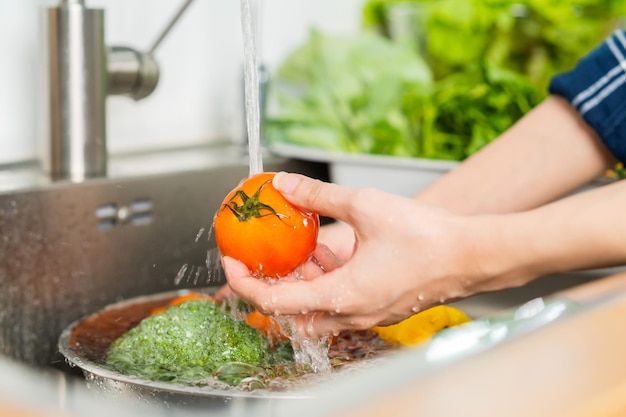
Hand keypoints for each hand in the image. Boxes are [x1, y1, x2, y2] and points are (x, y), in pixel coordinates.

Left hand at [222, 173, 487, 336]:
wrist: (474, 254)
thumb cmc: (428, 237)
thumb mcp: (365, 205)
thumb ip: (320, 197)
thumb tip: (286, 185)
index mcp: (343, 295)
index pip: (275, 301)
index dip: (246, 283)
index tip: (232, 263)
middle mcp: (353, 313)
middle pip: (293, 314)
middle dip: (273, 288)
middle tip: (263, 261)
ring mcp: (368, 313)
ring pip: (317, 310)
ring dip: (302, 284)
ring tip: (299, 251)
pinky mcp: (381, 306)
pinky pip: (341, 301)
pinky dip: (327, 281)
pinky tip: (333, 251)